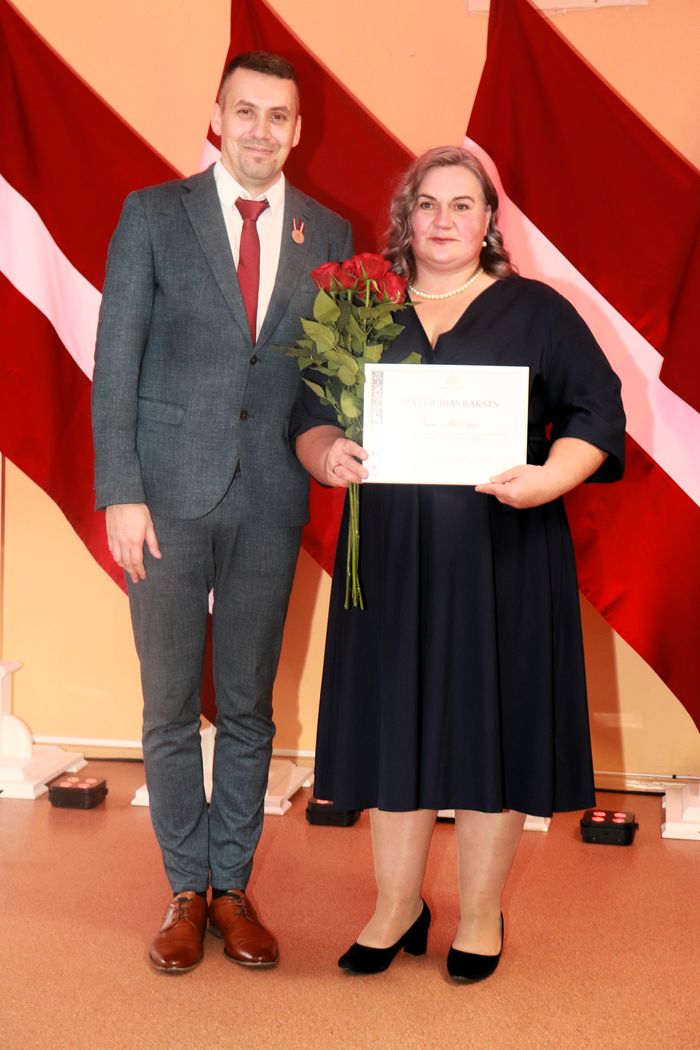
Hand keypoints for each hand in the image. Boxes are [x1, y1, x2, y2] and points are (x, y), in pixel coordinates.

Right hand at [105, 503, 160, 582]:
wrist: (121, 498)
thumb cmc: (138, 510)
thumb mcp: (149, 525)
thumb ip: (152, 542)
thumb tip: (158, 556)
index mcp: (135, 542)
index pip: (137, 562)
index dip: (140, 571)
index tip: (143, 577)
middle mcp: (123, 543)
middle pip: (127, 563)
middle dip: (132, 572)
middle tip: (136, 579)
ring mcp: (115, 539)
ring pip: (117, 558)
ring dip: (123, 566)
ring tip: (128, 571)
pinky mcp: (109, 534)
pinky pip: (111, 550)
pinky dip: (115, 557)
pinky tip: (118, 559)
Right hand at [323, 437, 368, 487]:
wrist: (329, 458)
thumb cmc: (345, 453)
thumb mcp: (350, 447)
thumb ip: (360, 451)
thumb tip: (375, 458)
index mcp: (342, 445)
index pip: (350, 447)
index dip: (358, 451)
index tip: (366, 456)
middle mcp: (336, 455)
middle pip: (347, 462)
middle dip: (357, 469)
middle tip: (366, 474)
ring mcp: (332, 466)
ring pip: (342, 473)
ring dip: (353, 478)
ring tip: (362, 480)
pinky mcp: (331, 476)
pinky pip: (340, 481)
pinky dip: (349, 482)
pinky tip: (355, 481)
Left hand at [475, 439, 607, 508]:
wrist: (553, 482)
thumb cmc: (537, 474)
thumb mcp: (517, 470)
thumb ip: (503, 476)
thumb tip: (492, 480)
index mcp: (511, 492)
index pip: (493, 490)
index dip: (484, 488)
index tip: (478, 487)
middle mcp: (514, 501)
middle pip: (498, 494)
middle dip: (498, 487)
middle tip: (505, 478)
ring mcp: (520, 505)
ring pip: (505, 498)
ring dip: (505, 490)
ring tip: (517, 480)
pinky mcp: (524, 506)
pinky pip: (513, 500)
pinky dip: (512, 494)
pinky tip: (520, 486)